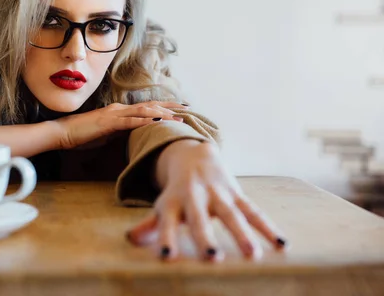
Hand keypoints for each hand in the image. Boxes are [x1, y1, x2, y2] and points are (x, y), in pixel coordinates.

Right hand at [55, 101, 184, 149]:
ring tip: (178, 117)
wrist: (64, 133)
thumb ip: (120, 132)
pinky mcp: (109, 122)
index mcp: (120, 111)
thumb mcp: (107, 134)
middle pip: (150, 105)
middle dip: (170, 106)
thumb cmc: (83, 135)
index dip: (164, 107)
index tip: (181, 109)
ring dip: (162, 114)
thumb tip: (133, 135)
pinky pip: (130, 121)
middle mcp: (120, 109)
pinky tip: (157, 122)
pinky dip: (145, 121)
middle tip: (188, 107)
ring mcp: (114, 114)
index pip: (146, 107)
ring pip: (143, 111)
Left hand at [127, 139, 287, 261]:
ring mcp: (217, 194)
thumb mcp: (162, 205)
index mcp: (172, 202)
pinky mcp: (236, 194)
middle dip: (205, 237)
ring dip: (242, 233)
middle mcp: (194, 197)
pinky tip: (282, 244)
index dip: (166, 238)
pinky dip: (268, 227)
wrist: (194, 155)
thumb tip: (131, 240)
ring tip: (252, 255)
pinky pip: (254, 211)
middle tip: (212, 258)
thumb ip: (151, 225)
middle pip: (199, 218)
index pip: (166, 223)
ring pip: (231, 214)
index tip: (167, 257)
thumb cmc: (177, 192)